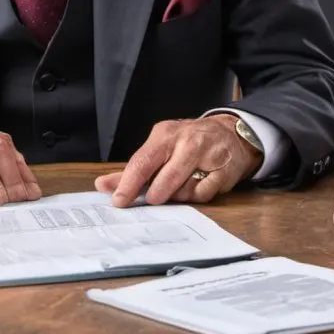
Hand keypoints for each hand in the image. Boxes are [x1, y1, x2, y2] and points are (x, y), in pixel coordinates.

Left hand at [95, 114, 262, 207]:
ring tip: (180, 184)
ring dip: (177, 196)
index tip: (119, 201)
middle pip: (164, 180)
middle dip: (156, 194)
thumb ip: (133, 168)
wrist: (230, 132)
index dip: (129, 184)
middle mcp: (188, 142)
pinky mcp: (224, 172)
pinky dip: (195, 196)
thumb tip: (103, 186)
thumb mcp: (160, 146)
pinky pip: (202, 196)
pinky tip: (197, 184)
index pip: (142, 161)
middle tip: (155, 197)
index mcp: (166, 134)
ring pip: (183, 191)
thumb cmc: (188, 142)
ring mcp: (209, 156)